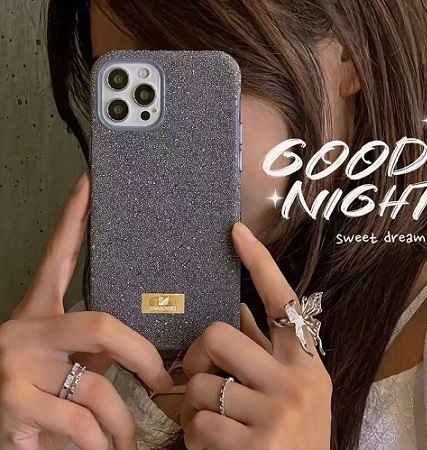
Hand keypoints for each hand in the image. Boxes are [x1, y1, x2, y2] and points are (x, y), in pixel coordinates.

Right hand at [0, 174, 172, 449]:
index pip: (60, 253)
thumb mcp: (59, 356)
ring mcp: (17, 368)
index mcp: (38, 309)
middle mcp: (26, 330)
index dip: (75, 217)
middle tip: (164, 381)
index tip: (89, 183)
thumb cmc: (31, 380)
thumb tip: (151, 358)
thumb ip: (94, 347)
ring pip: (99, 390)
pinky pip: (80, 427)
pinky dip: (101, 445)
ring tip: (130, 439)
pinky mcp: (14, 407)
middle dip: (143, 357)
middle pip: (103, 326)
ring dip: (122, 424)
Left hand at [180, 223, 331, 449]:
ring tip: (213, 420)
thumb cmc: (294, 436)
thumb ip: (267, 351)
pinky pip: (196, 425)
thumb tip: (239, 307)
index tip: (236, 231)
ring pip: (198, 385)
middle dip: (197, 357)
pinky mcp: (255, 446)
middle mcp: (296, 381)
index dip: (259, 262)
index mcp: (306, 362)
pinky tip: (214, 445)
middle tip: (199, 374)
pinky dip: (194, 437)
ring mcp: (276, 413)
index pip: (281, 300)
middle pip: (217, 336)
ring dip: (193, 406)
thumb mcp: (292, 390)